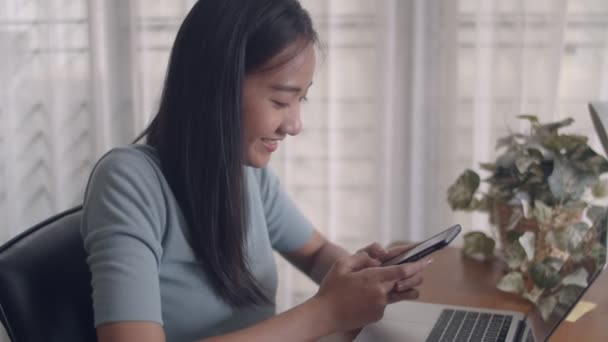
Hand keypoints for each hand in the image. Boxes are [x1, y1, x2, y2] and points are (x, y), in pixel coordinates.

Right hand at [313, 250, 430, 332]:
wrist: (325, 315)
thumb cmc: (331, 289)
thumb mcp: (342, 265)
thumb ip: (361, 257)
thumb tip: (377, 259)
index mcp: (372, 278)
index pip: (402, 271)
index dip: (417, 265)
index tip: (427, 260)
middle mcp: (380, 293)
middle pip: (406, 283)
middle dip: (414, 276)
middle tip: (417, 272)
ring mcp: (380, 306)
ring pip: (399, 294)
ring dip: (401, 288)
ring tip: (393, 284)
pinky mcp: (378, 315)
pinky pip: (386, 303)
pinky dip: (382, 297)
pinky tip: (367, 297)